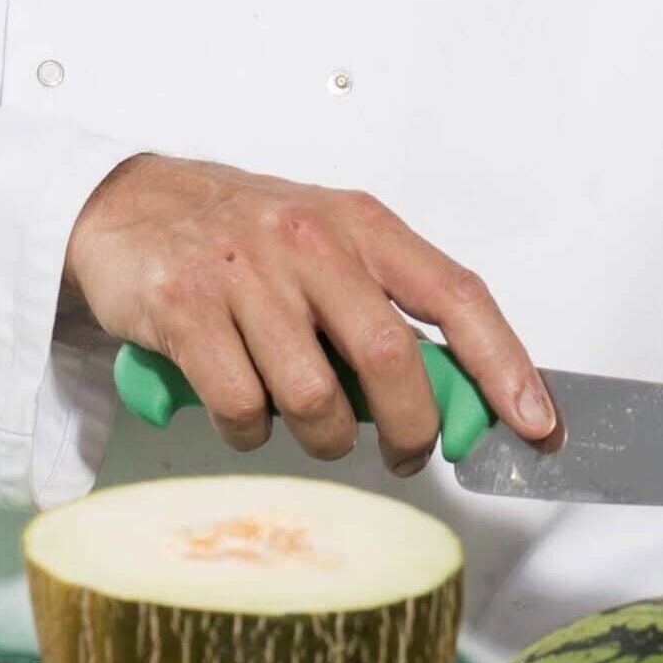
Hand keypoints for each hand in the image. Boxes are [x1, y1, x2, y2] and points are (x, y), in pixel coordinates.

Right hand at [63, 154, 556, 472]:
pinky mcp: (186, 310)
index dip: (506, 365)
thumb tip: (450, 395)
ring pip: (314, 398)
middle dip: (411, 429)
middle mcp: (310, 242)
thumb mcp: (325, 247)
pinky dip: (250, 433)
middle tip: (407, 456)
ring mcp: (246, 275)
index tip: (537, 423)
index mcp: (361, 225)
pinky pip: (242, 408)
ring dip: (320, 439)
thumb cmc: (237, 236)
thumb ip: (383, 307)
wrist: (125, 206)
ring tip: (306, 428)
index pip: (457, 296)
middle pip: (392, 358)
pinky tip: (241, 413)